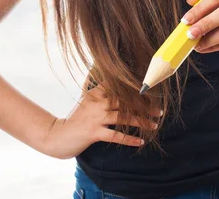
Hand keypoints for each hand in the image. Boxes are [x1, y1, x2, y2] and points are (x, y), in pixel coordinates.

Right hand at [42, 86, 162, 158]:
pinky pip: (116, 136)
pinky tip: (140, 141)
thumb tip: (117, 78)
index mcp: (97, 91)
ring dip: (142, 121)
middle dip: (145, 105)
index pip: (121, 87)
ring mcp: (96, 117)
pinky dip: (130, 139)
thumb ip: (103, 90)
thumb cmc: (78, 117)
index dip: (138, 88)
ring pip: (124, 117)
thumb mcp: (88, 99)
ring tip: (154, 124)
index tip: (153, 90)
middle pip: (126, 101)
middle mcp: (98, 102)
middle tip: (159, 109)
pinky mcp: (94, 133)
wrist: (59, 135)